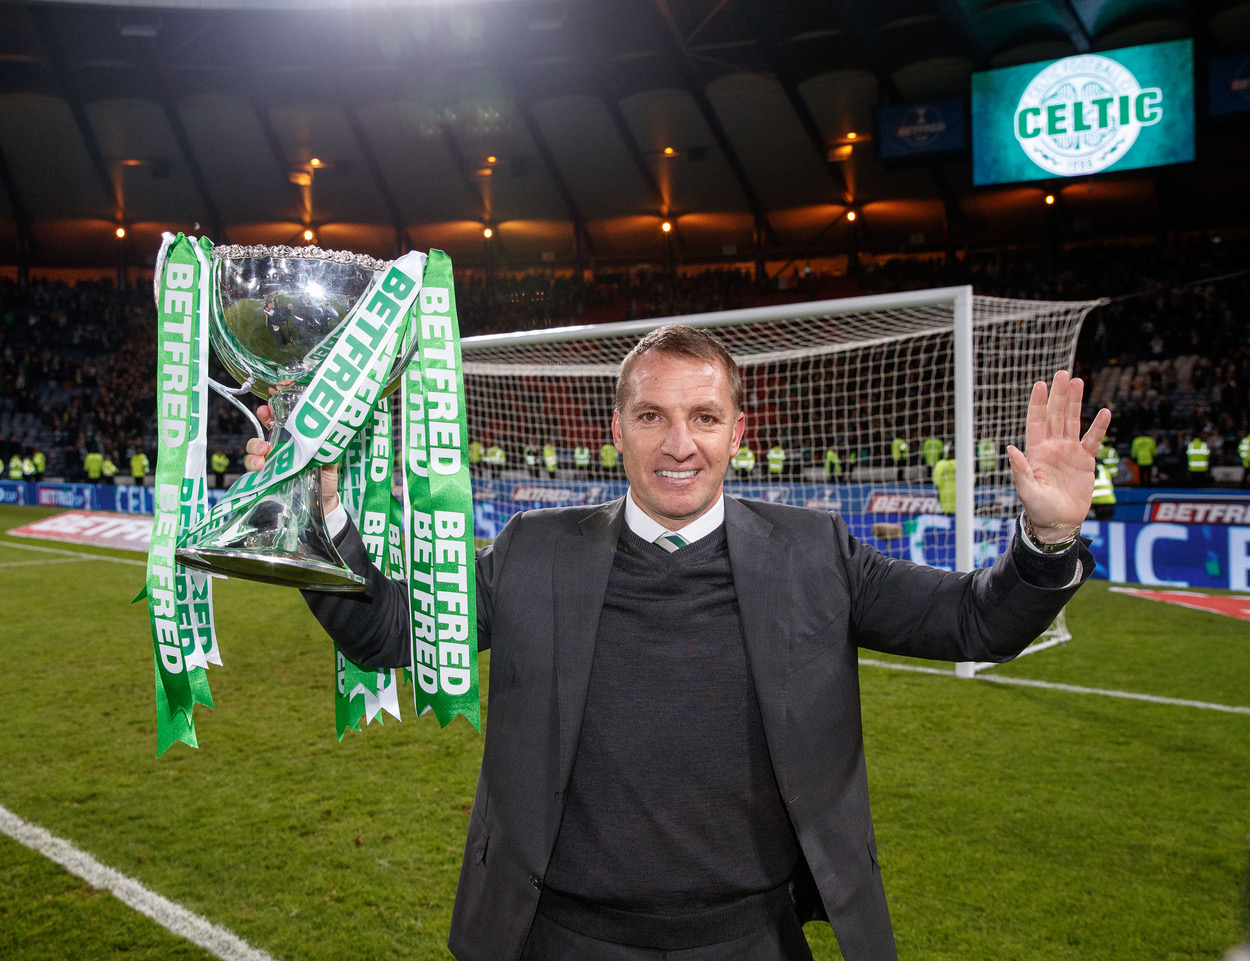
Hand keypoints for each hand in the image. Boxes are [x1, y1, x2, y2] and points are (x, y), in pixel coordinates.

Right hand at [244, 404, 339, 513]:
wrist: (323, 505)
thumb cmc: (326, 479)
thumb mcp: (330, 459)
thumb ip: (328, 445)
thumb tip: (330, 430)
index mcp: (294, 440)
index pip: (281, 420)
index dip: (273, 409)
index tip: (271, 398)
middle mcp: (280, 449)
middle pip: (264, 430)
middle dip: (262, 419)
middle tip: (264, 415)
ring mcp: (271, 463)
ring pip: (254, 448)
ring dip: (254, 446)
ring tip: (263, 453)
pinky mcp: (266, 478)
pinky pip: (252, 469)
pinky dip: (252, 465)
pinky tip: (259, 467)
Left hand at [1006, 371, 1110, 542]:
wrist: (1059, 523)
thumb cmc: (1039, 509)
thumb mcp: (1027, 491)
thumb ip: (1021, 470)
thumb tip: (1011, 448)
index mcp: (1035, 452)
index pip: (1036, 422)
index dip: (1038, 403)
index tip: (1040, 384)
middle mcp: (1052, 447)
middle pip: (1055, 415)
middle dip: (1058, 395)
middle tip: (1063, 374)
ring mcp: (1069, 452)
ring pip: (1073, 421)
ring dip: (1075, 402)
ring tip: (1078, 382)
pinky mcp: (1085, 461)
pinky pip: (1093, 440)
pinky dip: (1099, 427)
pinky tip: (1104, 412)